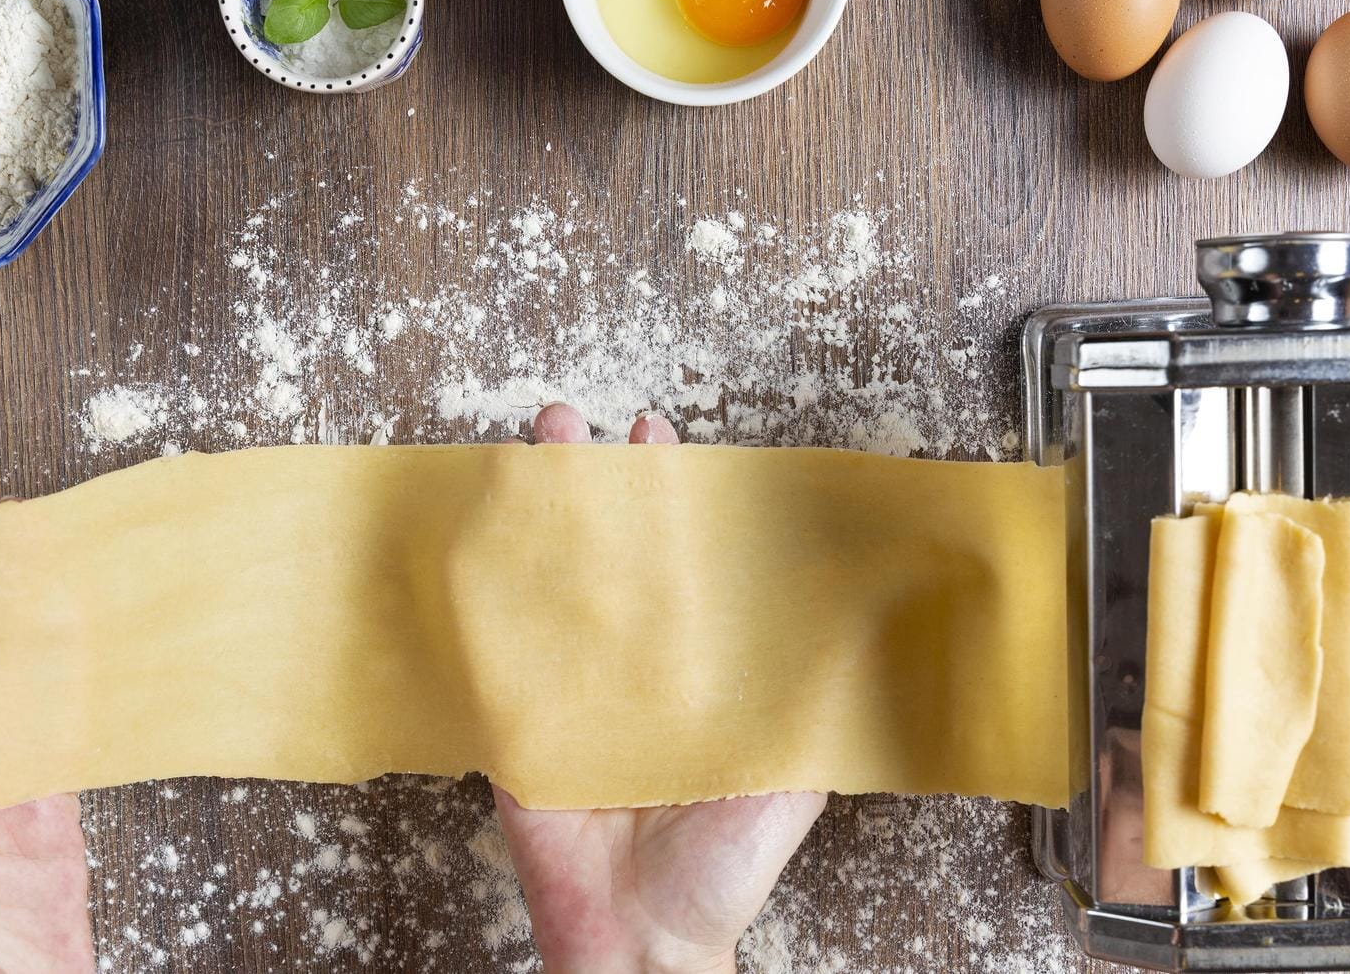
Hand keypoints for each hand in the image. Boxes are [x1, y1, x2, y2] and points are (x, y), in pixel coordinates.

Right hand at [495, 405, 828, 973]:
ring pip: (545, 585)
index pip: (675, 559)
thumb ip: (820, 698)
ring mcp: (567, 689)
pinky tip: (476, 541)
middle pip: (602, 554)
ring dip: (532, 516)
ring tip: (529, 451)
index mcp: (688, 666)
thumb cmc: (724, 867)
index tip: (663, 437)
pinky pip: (495, 653)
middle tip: (578, 426)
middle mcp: (626, 665)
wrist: (647, 930)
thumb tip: (874, 622)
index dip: (669, 496)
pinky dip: (481, 596)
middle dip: (589, 483)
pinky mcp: (517, 724)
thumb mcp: (796, 769)